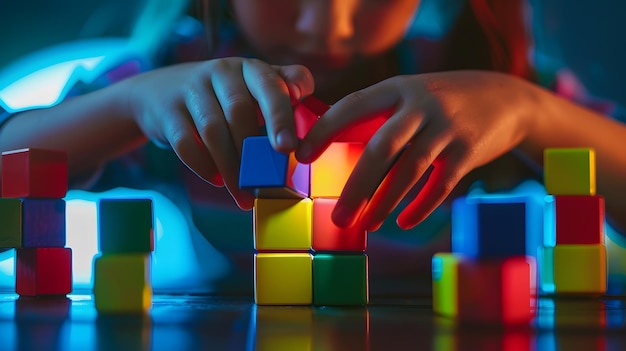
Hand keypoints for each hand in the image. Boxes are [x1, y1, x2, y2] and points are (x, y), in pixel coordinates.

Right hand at [121, 58, 313, 208]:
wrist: (160, 91)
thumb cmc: (222, 96)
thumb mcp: (253, 89)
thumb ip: (285, 98)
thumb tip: (309, 131)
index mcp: (250, 69)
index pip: (271, 86)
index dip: (281, 116)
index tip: (289, 148)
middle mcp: (221, 72)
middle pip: (240, 111)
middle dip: (254, 151)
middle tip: (268, 182)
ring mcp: (192, 88)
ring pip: (213, 131)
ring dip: (231, 168)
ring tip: (243, 194)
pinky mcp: (168, 110)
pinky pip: (186, 143)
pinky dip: (204, 166)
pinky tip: (217, 181)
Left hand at [296, 70, 535, 229]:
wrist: (504, 97)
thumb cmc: (441, 102)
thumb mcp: (409, 95)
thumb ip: (375, 115)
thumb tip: (329, 144)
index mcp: (396, 88)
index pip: (352, 106)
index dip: (324, 131)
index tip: (302, 156)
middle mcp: (421, 105)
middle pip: (381, 148)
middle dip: (356, 186)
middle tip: (338, 217)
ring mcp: (447, 128)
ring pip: (410, 170)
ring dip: (385, 202)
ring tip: (366, 225)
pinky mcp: (469, 151)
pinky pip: (441, 185)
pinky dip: (421, 207)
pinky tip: (403, 222)